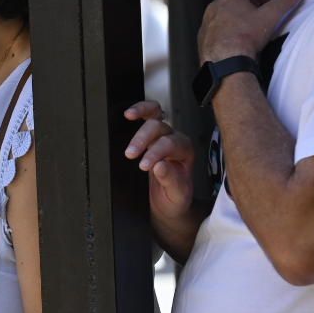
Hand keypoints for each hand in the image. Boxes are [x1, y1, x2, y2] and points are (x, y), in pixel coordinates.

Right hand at [123, 101, 195, 223]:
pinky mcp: (151, 135)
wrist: (170, 202)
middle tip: (130, 153)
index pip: (170, 145)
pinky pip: (149, 115)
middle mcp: (175, 140)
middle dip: (143, 138)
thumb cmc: (175, 198)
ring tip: (128, 116)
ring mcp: (163, 135)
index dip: (155, 153)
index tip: (143, 165)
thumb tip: (159, 165)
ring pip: (155, 116)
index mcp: (185, 152)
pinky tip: (129, 113)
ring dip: (141, 114)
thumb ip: (171, 180)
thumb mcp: (177, 195)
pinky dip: (140, 110)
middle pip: (160, 128)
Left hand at [198, 0, 306, 63]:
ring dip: (236, 17)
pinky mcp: (203, 37)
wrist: (225, 62)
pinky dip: (226, 31)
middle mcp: (215, 7)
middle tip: (260, 14)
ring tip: (249, 28)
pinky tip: (236, 41)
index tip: (269, 1)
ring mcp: (207, 22)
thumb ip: (285, 0)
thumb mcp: (271, 16)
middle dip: (249, 4)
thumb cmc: (244, 39)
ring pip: (223, 14)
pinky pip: (216, 30)